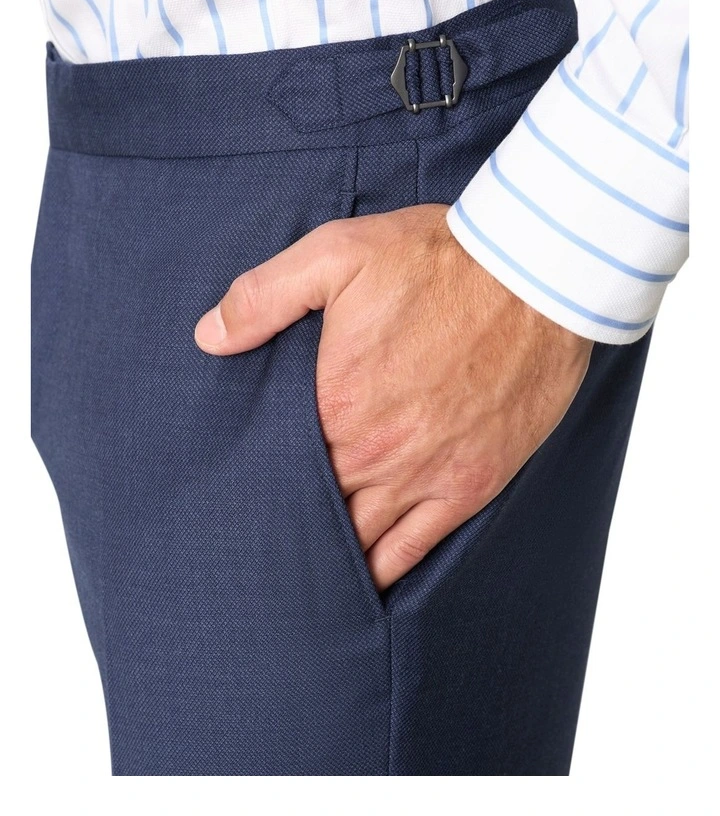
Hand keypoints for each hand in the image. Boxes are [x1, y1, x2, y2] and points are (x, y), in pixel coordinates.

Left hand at [195, 204, 592, 590]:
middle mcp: (375, 451)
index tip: (236, 492)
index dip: (254, 481)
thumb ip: (265, 296)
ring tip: (295, 577)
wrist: (536, 275)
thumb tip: (208, 336)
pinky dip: (385, 570)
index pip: (275, 465)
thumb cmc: (436, 261)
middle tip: (255, 545)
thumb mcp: (338, 254)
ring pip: (360, 538)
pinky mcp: (470, 484)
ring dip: (328, 556)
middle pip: (313, 508)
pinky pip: (417, 547)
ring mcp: (425, 474)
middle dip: (284, 524)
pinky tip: (362, 585)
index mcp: (335, 402)